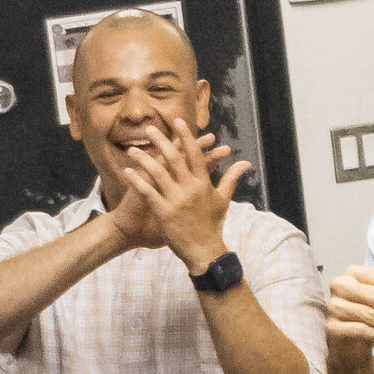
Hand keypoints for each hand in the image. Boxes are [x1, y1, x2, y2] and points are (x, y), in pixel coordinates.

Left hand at [112, 125, 253, 272]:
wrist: (204, 251)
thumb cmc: (212, 225)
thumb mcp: (223, 200)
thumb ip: (231, 178)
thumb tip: (245, 163)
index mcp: (204, 183)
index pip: (195, 154)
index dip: (186, 136)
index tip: (177, 121)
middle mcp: (190, 188)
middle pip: (174, 158)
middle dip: (161, 141)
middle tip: (150, 129)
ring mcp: (176, 200)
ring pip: (158, 172)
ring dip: (144, 159)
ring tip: (132, 149)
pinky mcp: (164, 212)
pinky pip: (147, 192)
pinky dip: (136, 180)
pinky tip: (127, 171)